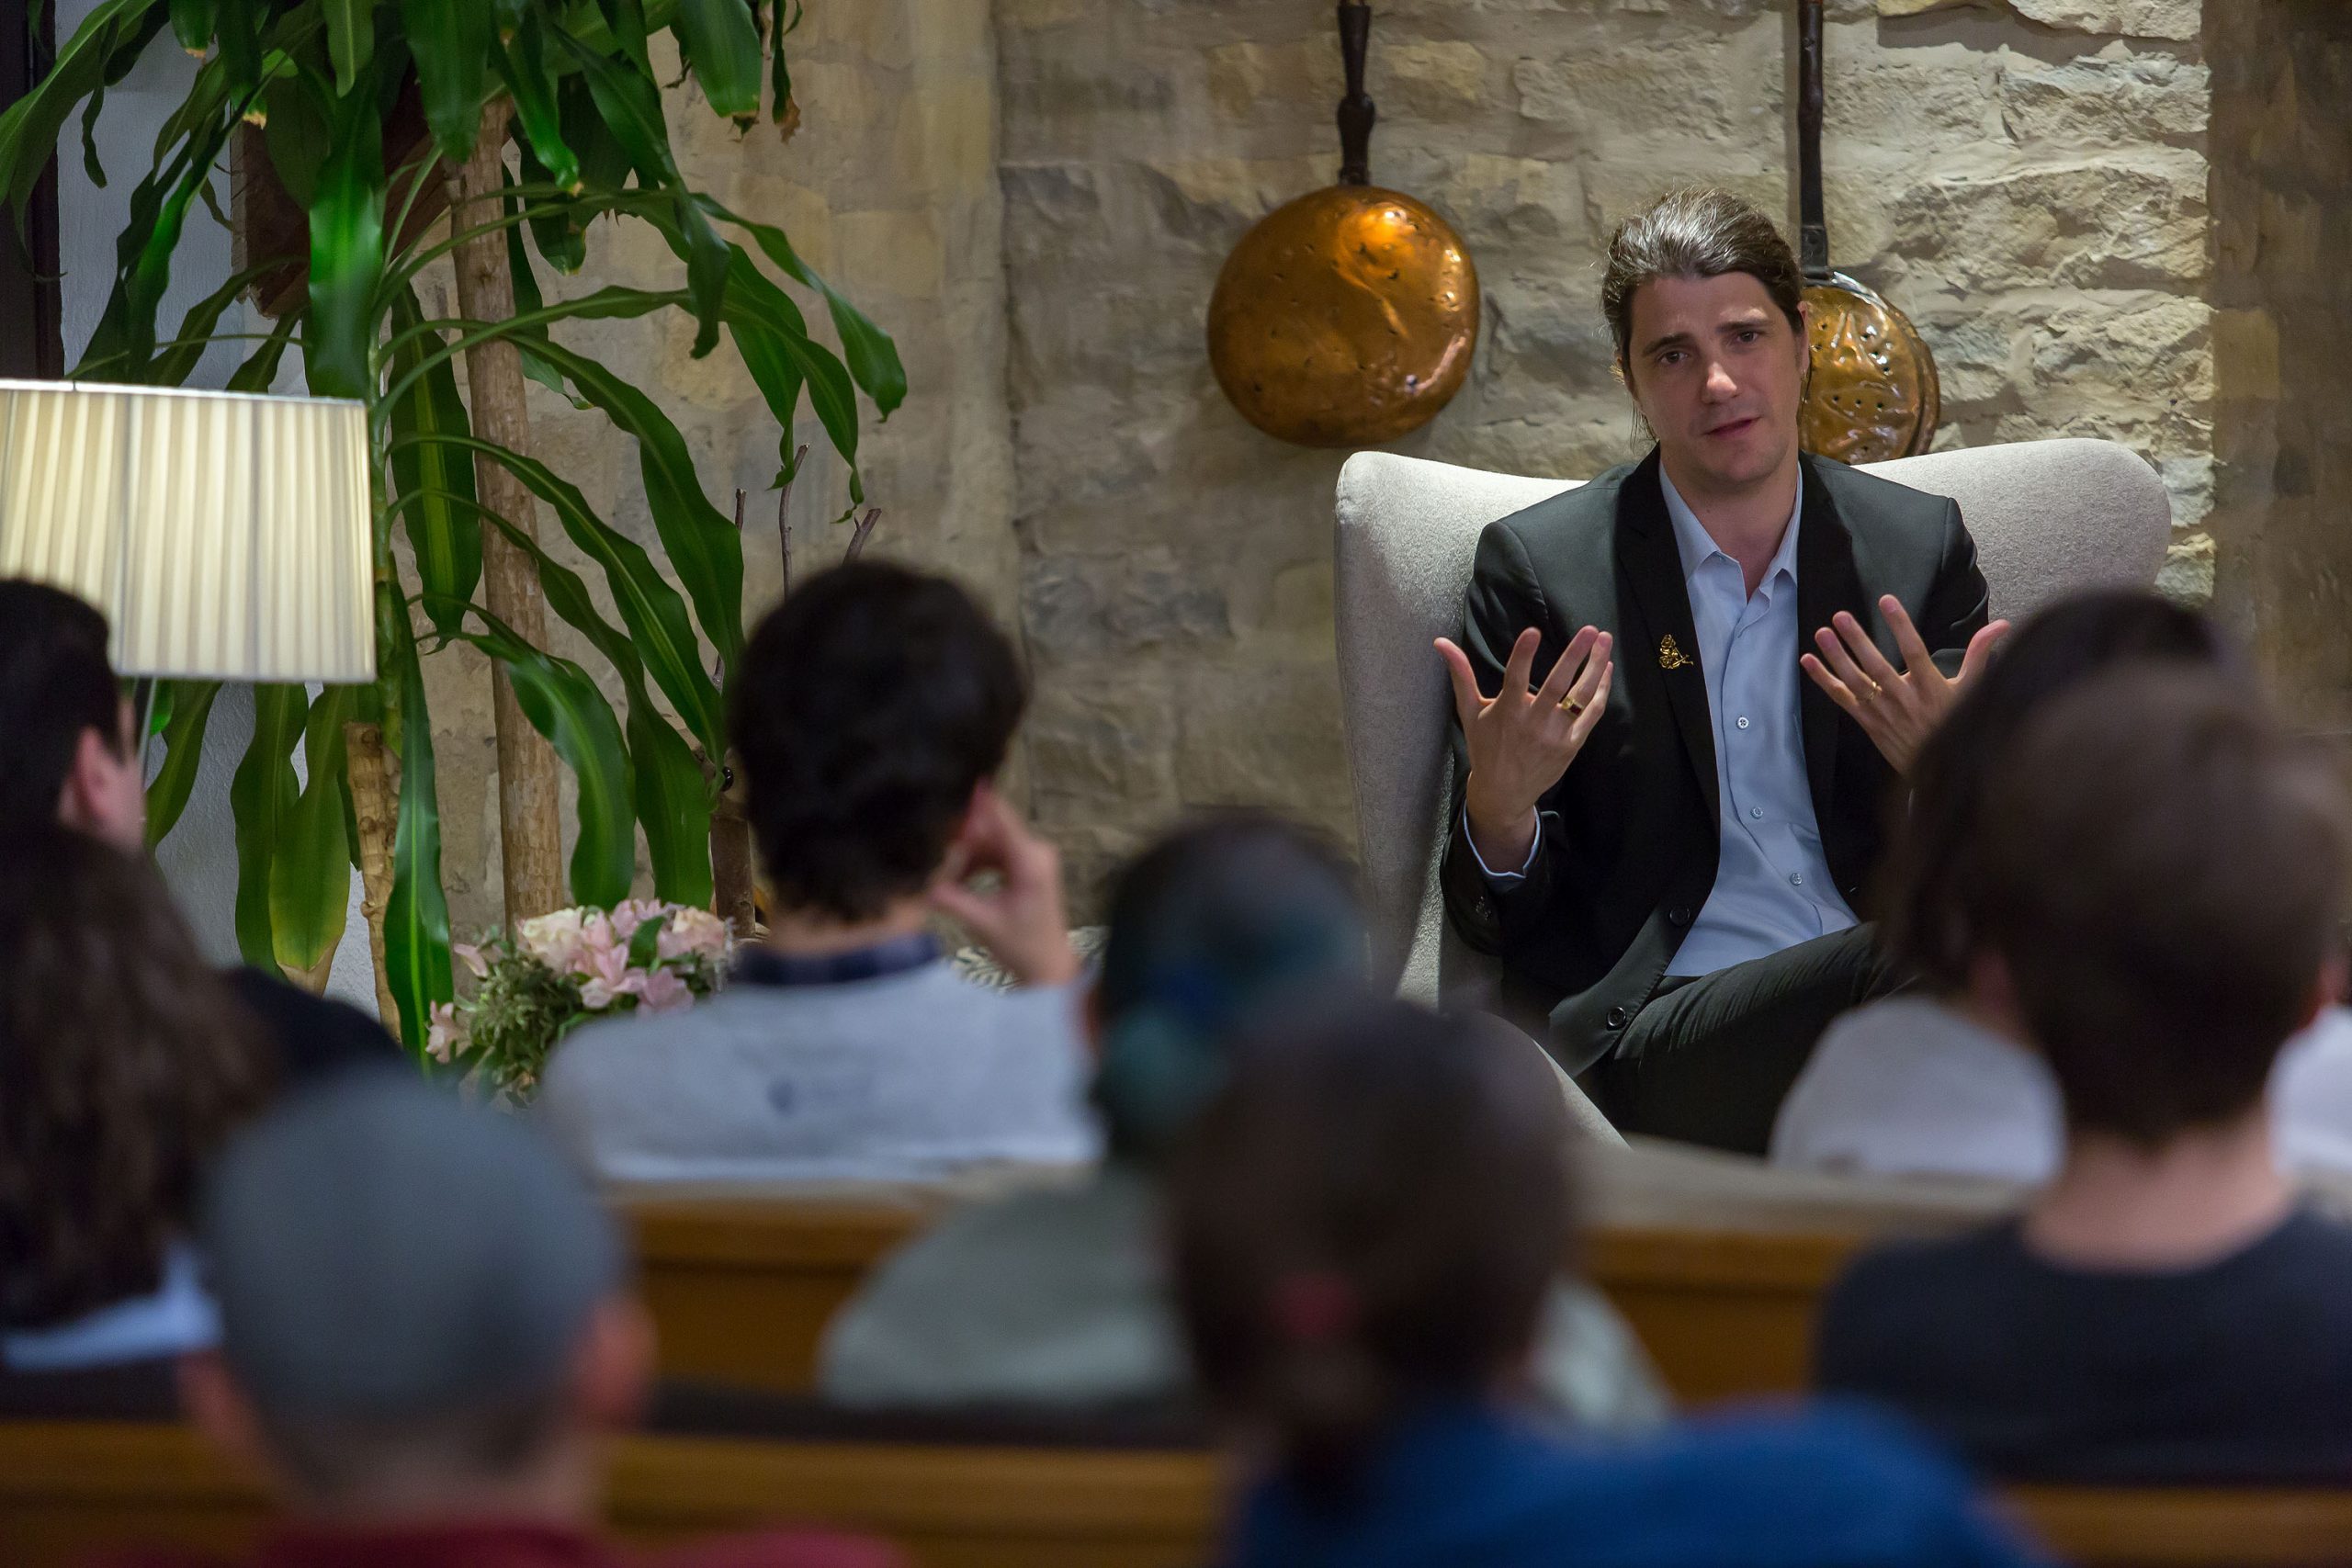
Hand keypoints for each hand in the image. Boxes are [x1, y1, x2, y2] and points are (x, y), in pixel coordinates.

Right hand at [929, 784, 1080, 987]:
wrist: (1048, 968)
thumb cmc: (1022, 947)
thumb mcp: (982, 922)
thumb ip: (951, 898)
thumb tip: (920, 884)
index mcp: (1030, 860)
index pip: (1001, 818)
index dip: (978, 801)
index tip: (958, 782)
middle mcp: (1035, 852)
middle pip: (991, 830)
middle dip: (961, 840)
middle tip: (932, 850)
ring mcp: (1032, 858)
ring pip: (990, 842)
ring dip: (966, 856)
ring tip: (944, 878)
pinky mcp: (1027, 866)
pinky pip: (996, 854)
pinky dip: (976, 864)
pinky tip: (958, 882)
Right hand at [1436, 625, 1613, 867]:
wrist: (1504, 792)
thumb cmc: (1484, 747)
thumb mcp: (1469, 712)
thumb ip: (1461, 675)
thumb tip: (1441, 643)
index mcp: (1507, 712)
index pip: (1514, 678)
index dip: (1523, 655)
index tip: (1533, 631)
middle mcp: (1533, 723)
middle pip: (1557, 685)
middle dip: (1575, 655)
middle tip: (1591, 629)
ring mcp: (1555, 735)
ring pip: (1581, 696)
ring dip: (1595, 667)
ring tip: (1605, 640)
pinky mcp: (1571, 744)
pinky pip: (1591, 713)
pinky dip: (1601, 690)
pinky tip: (1605, 668)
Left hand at [1800, 595, 2009, 774]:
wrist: (1939, 770)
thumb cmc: (1955, 722)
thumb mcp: (1972, 689)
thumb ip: (1981, 653)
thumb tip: (2004, 625)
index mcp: (1930, 687)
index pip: (1914, 650)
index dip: (1900, 625)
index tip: (1887, 600)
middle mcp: (1904, 699)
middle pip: (1877, 665)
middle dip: (1857, 640)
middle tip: (1841, 616)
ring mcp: (1882, 711)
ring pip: (1856, 681)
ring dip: (1836, 657)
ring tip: (1821, 633)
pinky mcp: (1867, 722)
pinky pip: (1842, 699)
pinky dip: (1824, 681)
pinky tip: (1809, 661)